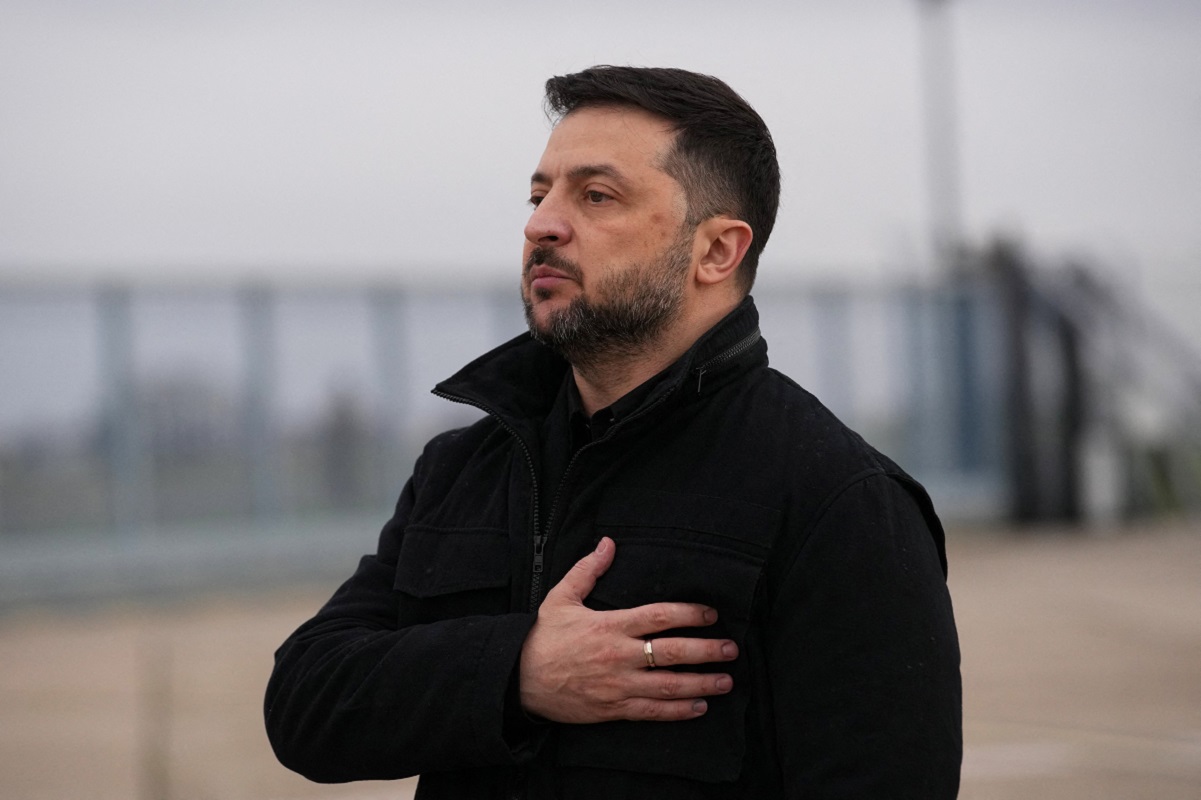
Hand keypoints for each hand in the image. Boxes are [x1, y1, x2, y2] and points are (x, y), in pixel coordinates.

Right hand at [518, 536, 737, 723]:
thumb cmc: (542, 638)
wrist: (518, 680)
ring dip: (701, 683)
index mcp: (610, 626)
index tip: (710, 614)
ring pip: (669, 686)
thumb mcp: (560, 598)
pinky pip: (652, 711)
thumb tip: (607, 544)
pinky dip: (678, 711)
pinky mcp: (614, 709)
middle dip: (706, 651)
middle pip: (672, 652)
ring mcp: (618, 685)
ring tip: (726, 680)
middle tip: (731, 649)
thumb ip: (587, 570)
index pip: (659, 616)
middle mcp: (619, 656)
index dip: (689, 614)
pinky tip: (699, 707)